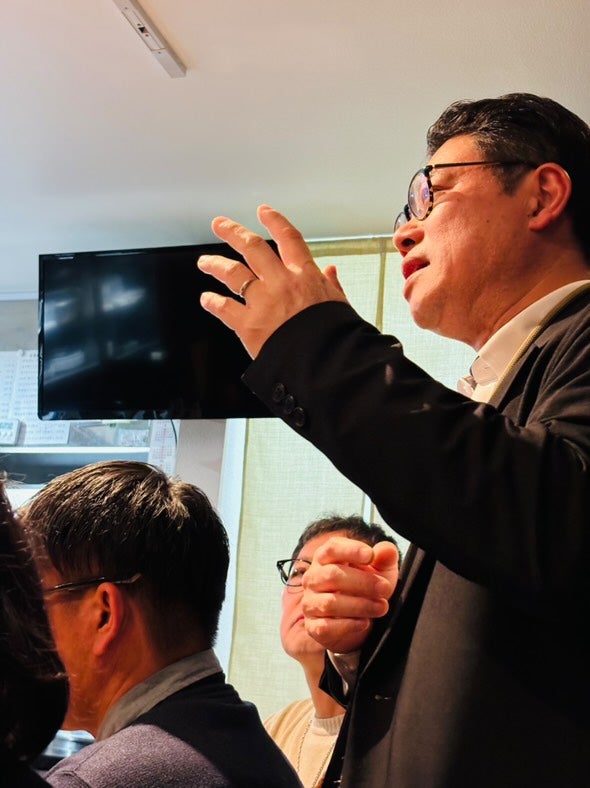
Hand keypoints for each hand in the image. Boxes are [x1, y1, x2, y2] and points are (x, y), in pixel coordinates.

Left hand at [197, 205, 348, 357]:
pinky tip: (206, 299)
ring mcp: (262, 302)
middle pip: (252, 248)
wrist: (323, 362)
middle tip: (220, 225)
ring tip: (204, 262)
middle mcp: (280, 283)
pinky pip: (224, 308)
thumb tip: (330, 272)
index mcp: (305, 276)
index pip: (288, 239)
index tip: (263, 212)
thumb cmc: (334, 337)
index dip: (274, 221)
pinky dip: (213, 303)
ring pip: (233, 273)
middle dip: (233, 232)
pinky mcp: (248, 325)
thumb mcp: (340, 305)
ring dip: (215, 264)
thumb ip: (332, 286)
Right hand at [301, 536, 398, 653]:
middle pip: (332, 575)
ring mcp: (310, 602)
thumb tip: (387, 551)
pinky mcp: (313, 626)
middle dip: (363, 582)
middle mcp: (313, 578)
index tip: (371, 556)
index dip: (351, 550)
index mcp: (325, 557)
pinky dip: (348, 625)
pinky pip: (326, 627)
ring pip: (329, 603)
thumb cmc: (366, 587)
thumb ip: (385, 557)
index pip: (332, 548)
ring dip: (360, 606)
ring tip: (381, 607)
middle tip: (385, 588)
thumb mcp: (380, 570)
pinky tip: (365, 622)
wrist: (357, 619)